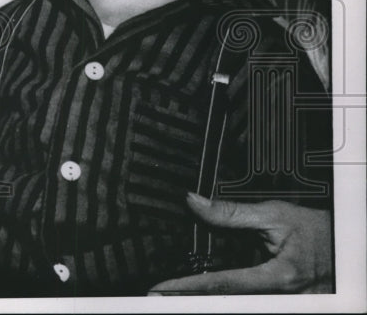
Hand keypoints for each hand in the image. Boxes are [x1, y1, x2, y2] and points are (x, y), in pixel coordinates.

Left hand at [148, 193, 332, 294]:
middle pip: (228, 301)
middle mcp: (280, 297)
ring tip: (175, 293)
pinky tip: (201, 290)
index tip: (163, 289)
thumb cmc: (316, 231)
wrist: (345, 247)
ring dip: (206, 297)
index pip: (224, 284)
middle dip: (192, 297)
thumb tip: (195, 203)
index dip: (189, 286)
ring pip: (238, 303)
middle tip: (162, 295)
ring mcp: (283, 303)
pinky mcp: (282, 302)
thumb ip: (232, 213)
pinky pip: (249, 300)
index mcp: (279, 277)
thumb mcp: (275, 214)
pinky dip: (224, 295)